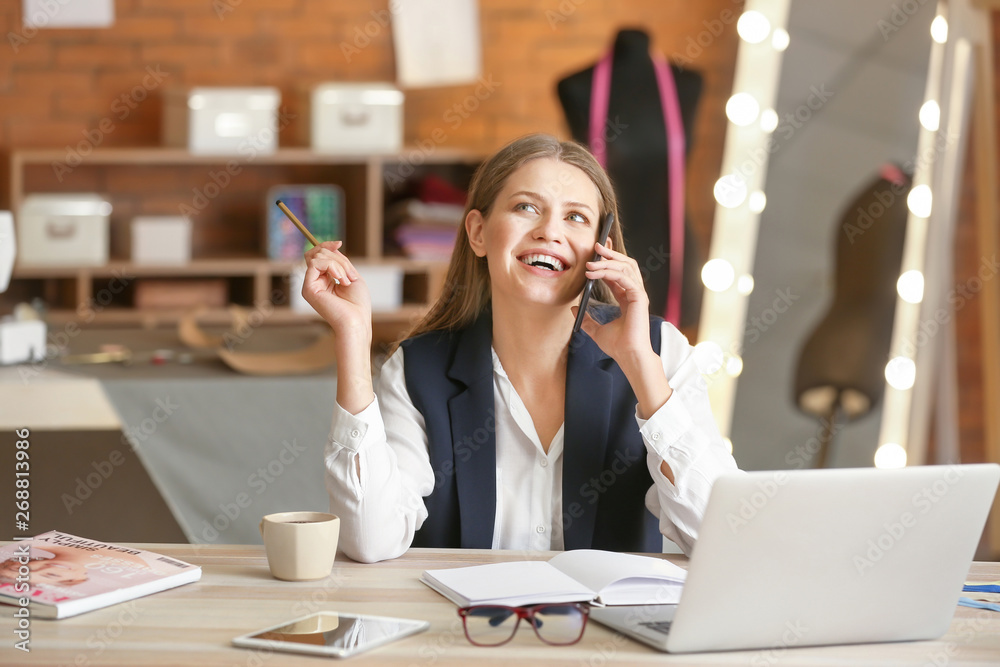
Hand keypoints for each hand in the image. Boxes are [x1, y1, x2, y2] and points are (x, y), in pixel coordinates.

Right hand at [301, 241, 371, 338]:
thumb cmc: (357, 304)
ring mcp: (309, 285)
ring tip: (347, 280)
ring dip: (338, 264)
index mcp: (323, 280)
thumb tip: (332, 246)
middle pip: (316, 253)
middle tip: (349, 274)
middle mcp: (313, 282)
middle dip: (337, 257)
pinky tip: (341, 280)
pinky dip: (332, 267)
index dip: (326, 246)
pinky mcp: (308, 289)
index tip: (339, 243)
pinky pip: (316, 264)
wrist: (356, 321)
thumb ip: (340, 262)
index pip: (317, 255)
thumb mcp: (351, 275)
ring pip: (317, 257)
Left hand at [573, 238, 653, 362]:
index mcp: (628, 298)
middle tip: (596, 246)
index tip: (596, 252)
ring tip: (591, 261)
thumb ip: (586, 318)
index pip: (619, 272)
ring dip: (607, 261)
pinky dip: (609, 272)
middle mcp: (634, 293)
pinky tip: (594, 273)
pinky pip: (624, 278)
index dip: (608, 261)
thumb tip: (572, 308)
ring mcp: (638, 294)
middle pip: (626, 264)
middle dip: (611, 254)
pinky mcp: (639, 297)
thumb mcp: (596, 330)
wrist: (628, 356)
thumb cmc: (618, 345)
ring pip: (625, 267)